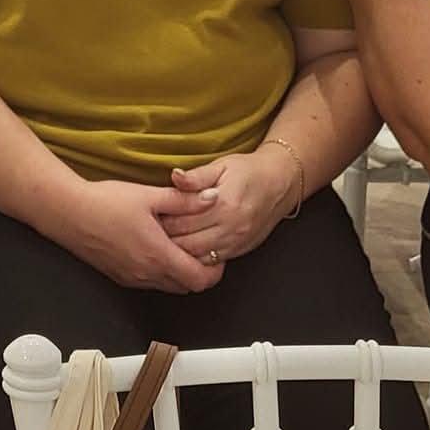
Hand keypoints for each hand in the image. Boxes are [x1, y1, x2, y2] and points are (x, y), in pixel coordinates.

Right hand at [52, 179, 220, 293]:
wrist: (67, 212)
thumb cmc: (104, 203)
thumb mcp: (148, 196)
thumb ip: (184, 199)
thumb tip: (211, 197)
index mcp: (158, 255)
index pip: (200, 279)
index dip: (216, 270)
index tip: (217, 252)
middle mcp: (147, 274)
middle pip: (187, 287)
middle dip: (200, 271)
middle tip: (202, 248)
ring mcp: (132, 278)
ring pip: (169, 286)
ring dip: (179, 272)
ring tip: (179, 245)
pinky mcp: (120, 277)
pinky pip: (150, 282)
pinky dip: (161, 272)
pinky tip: (155, 248)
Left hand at [159, 150, 296, 266]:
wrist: (280, 183)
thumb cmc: (250, 172)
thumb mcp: (222, 166)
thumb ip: (196, 175)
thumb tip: (175, 176)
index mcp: (224, 204)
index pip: (182, 220)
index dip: (162, 219)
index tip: (149, 216)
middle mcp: (231, 227)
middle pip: (187, 242)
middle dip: (166, 239)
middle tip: (150, 232)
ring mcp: (236, 242)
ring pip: (198, 257)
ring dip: (179, 252)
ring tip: (162, 243)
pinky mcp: (239, 251)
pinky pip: (212, 263)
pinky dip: (195, 260)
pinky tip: (184, 252)